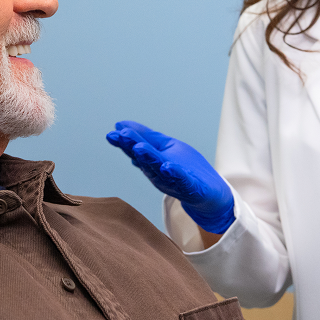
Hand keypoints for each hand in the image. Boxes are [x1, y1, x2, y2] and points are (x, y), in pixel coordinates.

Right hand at [106, 120, 234, 233]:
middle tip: (121, 136)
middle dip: (132, 147)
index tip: (111, 134)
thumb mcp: (164, 148)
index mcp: (152, 162)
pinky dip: (174, 173)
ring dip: (149, 159)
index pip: (136, 150)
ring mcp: (174, 180)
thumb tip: (121, 125)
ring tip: (140, 148)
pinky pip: (181, 180)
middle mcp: (159, 172)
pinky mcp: (190, 186)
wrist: (208, 193)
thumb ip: (145, 137)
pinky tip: (168, 166)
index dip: (124, 142)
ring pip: (158, 169)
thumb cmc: (185, 169)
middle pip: (144, 159)